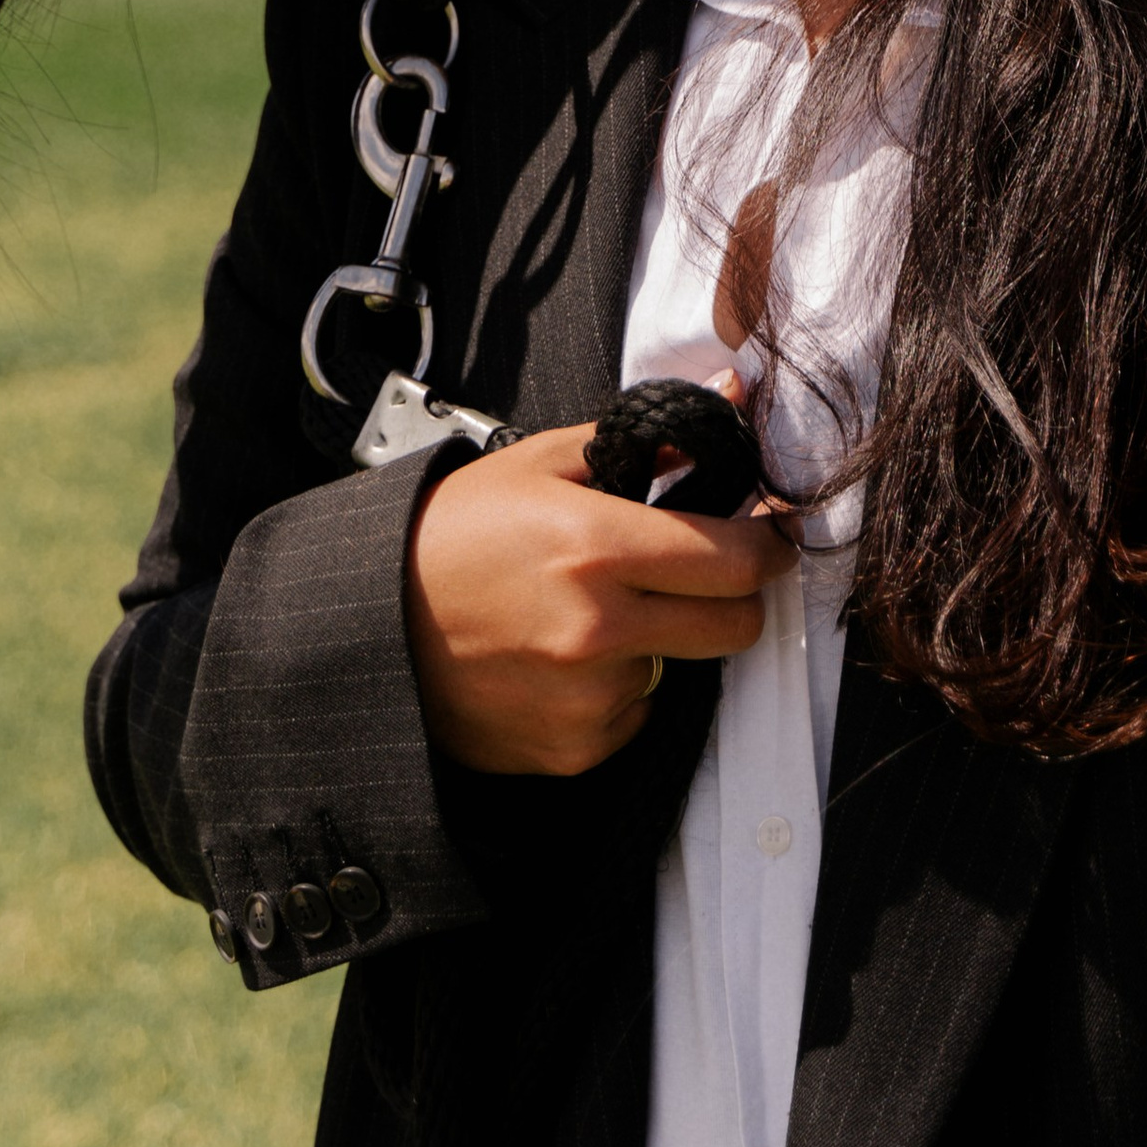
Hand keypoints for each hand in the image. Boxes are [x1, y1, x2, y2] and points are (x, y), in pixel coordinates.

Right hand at [404, 420, 794, 774]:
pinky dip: (615, 689)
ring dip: (657, 641)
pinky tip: (562, 659)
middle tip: (707, 574)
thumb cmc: (458, 532)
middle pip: (735, 627)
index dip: (770, 545)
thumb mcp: (545, 463)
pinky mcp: (571, 750)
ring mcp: (586, 698)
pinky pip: (631, 714)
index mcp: (597, 546)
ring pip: (677, 668)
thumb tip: (732, 397)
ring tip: (588, 613)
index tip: (773, 537)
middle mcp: (599, 629)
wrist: (374, 623)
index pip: (736, 560)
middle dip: (737, 597)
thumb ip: (648, 438)